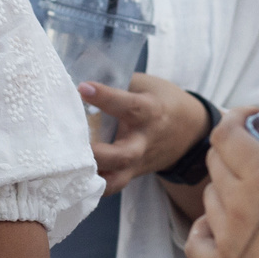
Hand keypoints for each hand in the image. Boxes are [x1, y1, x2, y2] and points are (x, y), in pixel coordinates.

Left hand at [83, 75, 209, 194]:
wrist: (188, 131)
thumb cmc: (160, 101)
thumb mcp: (145, 85)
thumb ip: (117, 80)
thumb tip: (81, 71)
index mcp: (150, 112)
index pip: (129, 106)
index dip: (106, 97)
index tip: (83, 88)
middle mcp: (144, 140)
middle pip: (124, 155)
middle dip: (98, 153)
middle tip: (72, 144)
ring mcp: (138, 162)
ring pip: (117, 179)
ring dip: (93, 177)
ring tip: (70, 168)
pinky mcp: (131, 174)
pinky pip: (112, 185)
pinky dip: (94, 185)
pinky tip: (74, 178)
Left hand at [184, 108, 258, 257]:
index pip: (226, 132)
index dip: (237, 118)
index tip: (252, 119)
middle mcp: (237, 201)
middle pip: (215, 160)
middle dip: (235, 151)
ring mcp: (224, 234)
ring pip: (209, 195)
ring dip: (227, 188)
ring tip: (256, 197)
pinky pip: (196, 235)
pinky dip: (206, 226)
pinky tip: (224, 227)